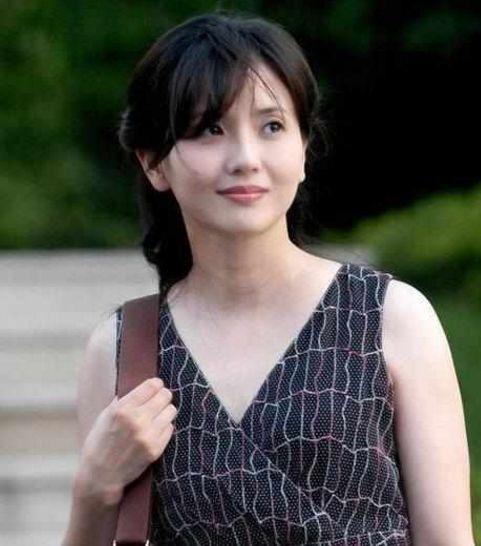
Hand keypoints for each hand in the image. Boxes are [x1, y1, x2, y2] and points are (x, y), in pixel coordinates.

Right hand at [76, 377, 176, 504]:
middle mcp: (137, 420)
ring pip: (171, 411)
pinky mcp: (156, 449)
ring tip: (157, 416)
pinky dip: (164, 427)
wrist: (100, 475)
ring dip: (165, 412)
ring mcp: (148, 435)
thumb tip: (143, 387)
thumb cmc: (100, 442)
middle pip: (165, 396)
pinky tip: (155, 431)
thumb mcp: (105, 415)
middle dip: (162, 396)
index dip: (156, 384)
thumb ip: (123, 400)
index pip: (152, 385)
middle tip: (158, 401)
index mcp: (122, 409)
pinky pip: (170, 428)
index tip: (155, 387)